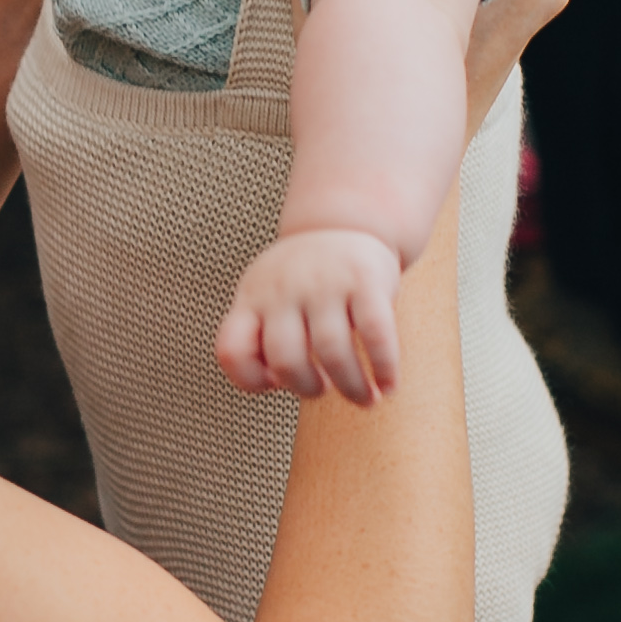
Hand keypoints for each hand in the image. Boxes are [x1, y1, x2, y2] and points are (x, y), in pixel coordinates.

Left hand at [218, 224, 404, 406]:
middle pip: (285, 358)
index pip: (232, 349)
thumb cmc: (302, 278)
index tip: (274, 384)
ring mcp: (325, 283)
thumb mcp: (264, 296)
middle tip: (324, 391)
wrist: (344, 223)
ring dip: (351, 387)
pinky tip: (388, 384)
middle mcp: (285, 289)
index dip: (249, 379)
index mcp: (253, 298)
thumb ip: (259, 336)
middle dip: (307, 388)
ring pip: (332, 350)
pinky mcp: (366, 280)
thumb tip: (277, 382)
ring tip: (364, 399)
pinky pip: (375, 333)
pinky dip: (384, 367)